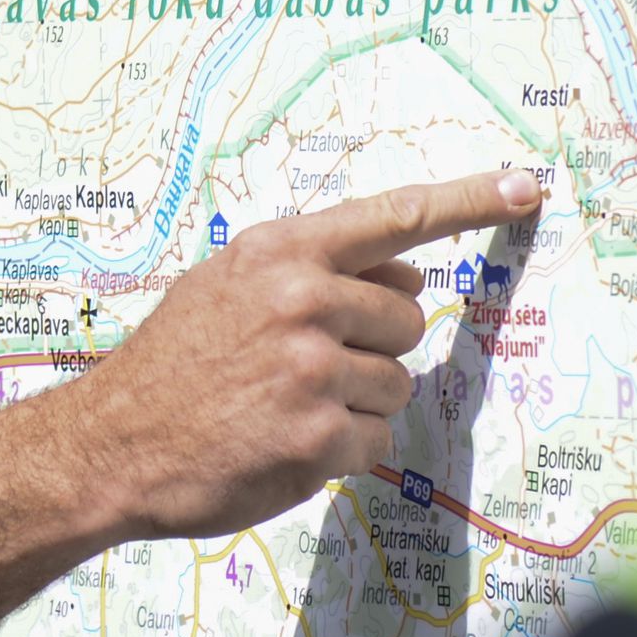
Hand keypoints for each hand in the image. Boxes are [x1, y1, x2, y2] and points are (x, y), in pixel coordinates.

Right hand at [51, 170, 547, 542]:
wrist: (111, 445)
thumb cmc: (172, 365)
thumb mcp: (224, 286)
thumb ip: (307, 271)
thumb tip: (403, 277)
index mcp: (281, 254)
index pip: (394, 218)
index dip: (467, 200)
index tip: (524, 185)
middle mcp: (303, 301)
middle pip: (408, 320)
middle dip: (372, 347)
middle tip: (303, 368)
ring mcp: (312, 370)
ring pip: (395, 385)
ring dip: (354, 404)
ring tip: (283, 408)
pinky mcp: (317, 438)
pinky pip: (374, 440)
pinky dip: (339, 451)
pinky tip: (282, 444)